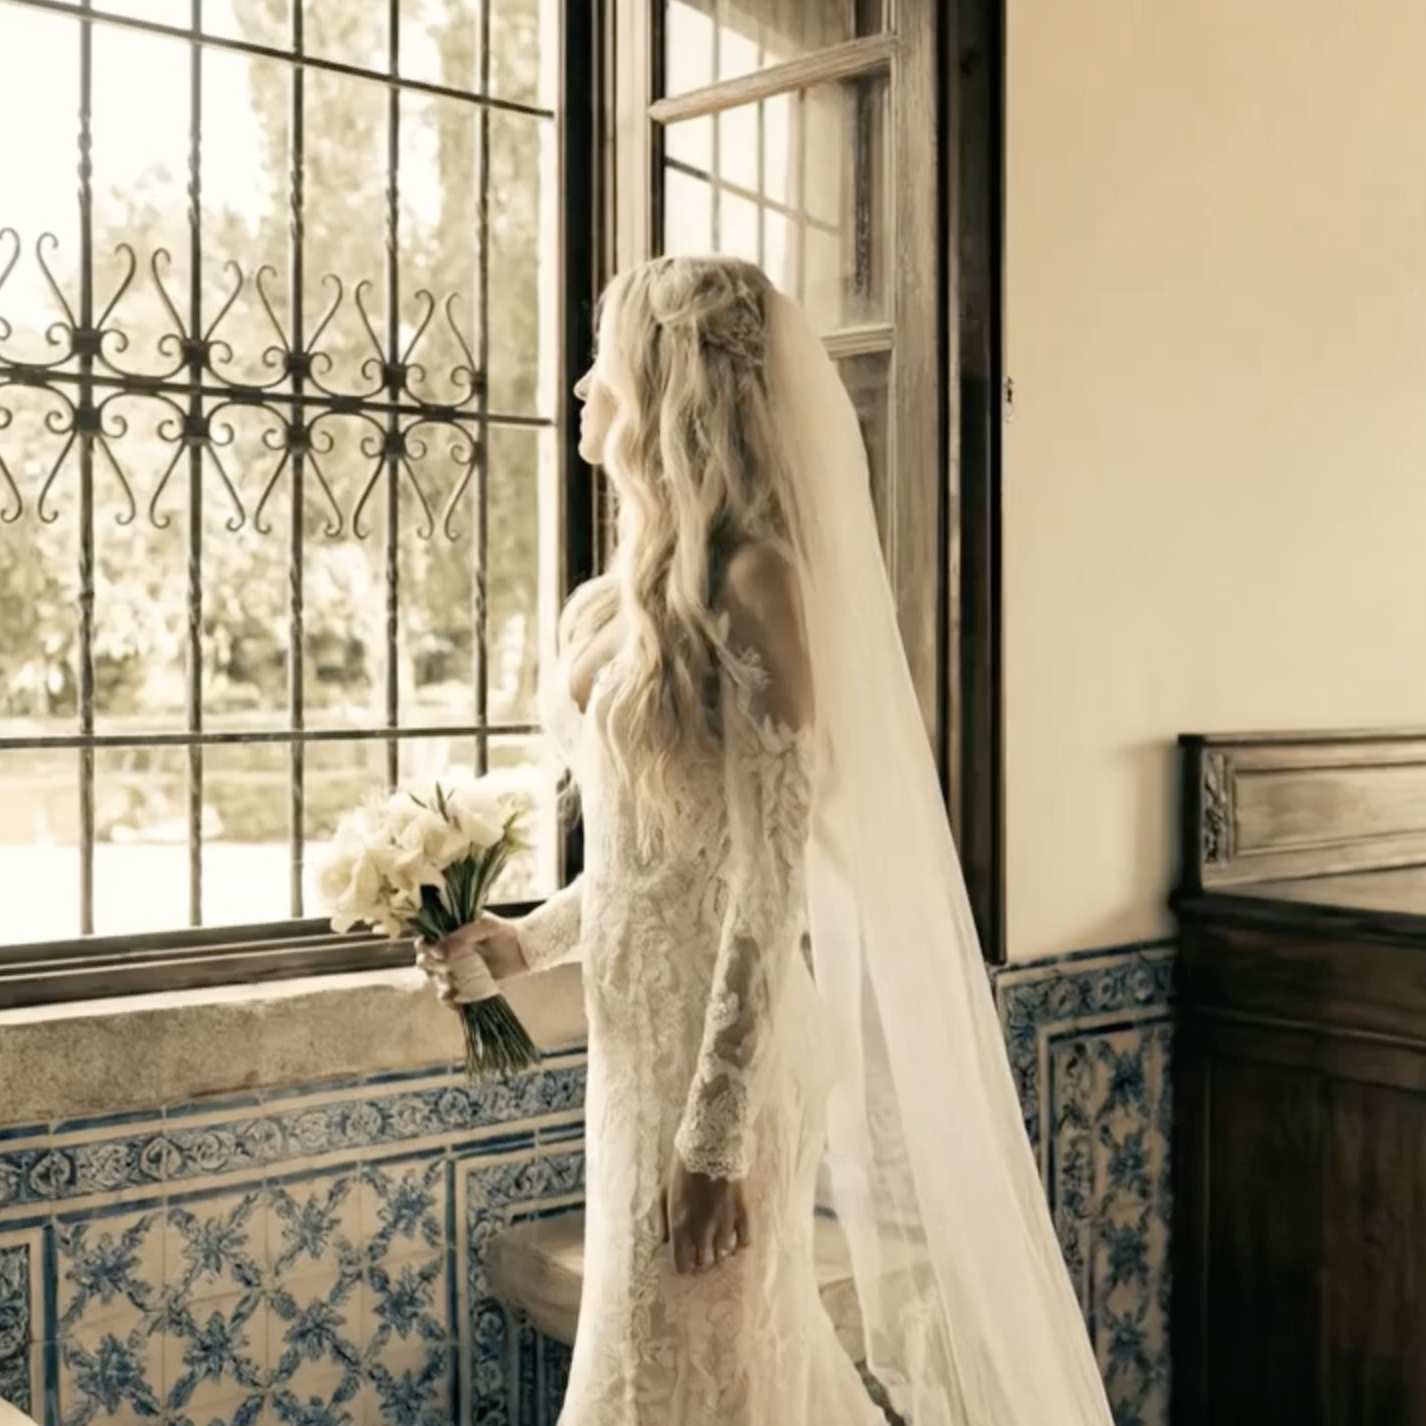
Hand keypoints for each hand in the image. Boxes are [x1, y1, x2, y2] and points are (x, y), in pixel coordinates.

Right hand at [415, 913, 524, 1006]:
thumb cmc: (505, 932)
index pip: (425, 943)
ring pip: (437, 982)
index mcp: (448, 935)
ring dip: (442, 984)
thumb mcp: (486, 926)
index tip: (437, 953)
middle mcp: (448, 954)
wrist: (524, 949)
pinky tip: (457, 1001)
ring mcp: (456, 972)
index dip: (425, 948)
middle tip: (447, 968)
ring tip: (454, 985)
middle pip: (426, 964)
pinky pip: (451, 998)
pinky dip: (451, 1001)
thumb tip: (440, 951)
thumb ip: (463, 935)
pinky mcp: (466, 987)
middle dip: (432, 968)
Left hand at [662, 1157, 750, 1274]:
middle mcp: (702, 1227)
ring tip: (719, 1248)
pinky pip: (745, 1239)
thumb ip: (661, 1219)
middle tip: (702, 1256)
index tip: (686, 1263)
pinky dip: (740, 1244)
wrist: (709, 1142)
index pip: (682, 1263)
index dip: (683, 1266)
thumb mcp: (664, 1190)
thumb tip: (663, 1242)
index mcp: (680, 1223)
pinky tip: (737, 1240)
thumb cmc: (683, 1165)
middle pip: (704, 1262)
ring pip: (724, 1254)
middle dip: (701, 1262)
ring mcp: (724, 1220)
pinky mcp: (741, 1210)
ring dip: (720, 1253)